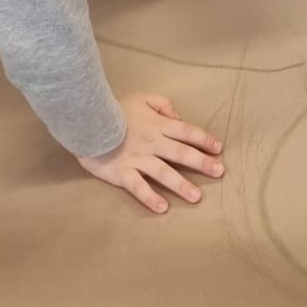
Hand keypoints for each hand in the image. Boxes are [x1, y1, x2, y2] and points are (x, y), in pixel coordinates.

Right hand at [78, 94, 224, 213]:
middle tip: (219, 172)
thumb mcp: (142, 99)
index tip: (219, 149)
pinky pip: (138, 187)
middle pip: (181, 153)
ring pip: (163, 172)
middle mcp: (152, 143)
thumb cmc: (116, 110)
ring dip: (181, 184)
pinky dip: (150, 197)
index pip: (186, 131)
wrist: (87, 121)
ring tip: (196, 197)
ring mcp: (138, 159)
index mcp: (158, 125)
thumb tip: (179, 118)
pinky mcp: (123, 173)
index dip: (204, 139)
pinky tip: (162, 208)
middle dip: (201, 163)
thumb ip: (163, 105)